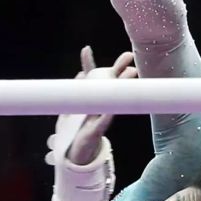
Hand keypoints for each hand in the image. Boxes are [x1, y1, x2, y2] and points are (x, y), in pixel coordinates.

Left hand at [58, 47, 136, 164]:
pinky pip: (105, 118)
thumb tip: (81, 75)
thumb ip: (74, 92)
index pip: (89, 76)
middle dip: (118, 68)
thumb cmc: (74, 129)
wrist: (76, 151)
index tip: (86, 49)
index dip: (87, 62)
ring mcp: (100, 114)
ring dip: (122, 84)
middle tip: (129, 56)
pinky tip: (115, 102)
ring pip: (113, 97)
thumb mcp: (69, 108)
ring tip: (132, 73)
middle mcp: (99, 103)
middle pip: (109, 82)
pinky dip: (109, 110)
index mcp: (89, 97)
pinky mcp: (98, 128)